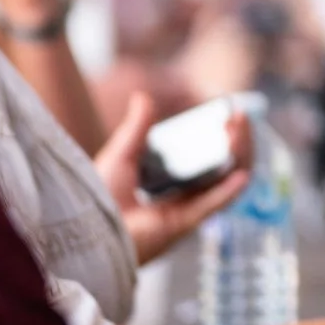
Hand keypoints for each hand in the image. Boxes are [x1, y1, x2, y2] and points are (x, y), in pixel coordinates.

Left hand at [94, 94, 251, 266]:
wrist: (84, 228)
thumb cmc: (95, 198)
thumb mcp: (121, 155)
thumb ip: (136, 128)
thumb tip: (143, 96)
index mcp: (170, 184)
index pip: (208, 159)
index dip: (223, 138)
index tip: (229, 115)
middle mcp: (182, 198)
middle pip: (223, 168)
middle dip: (237, 142)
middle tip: (239, 118)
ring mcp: (184, 212)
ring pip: (224, 183)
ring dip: (238, 157)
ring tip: (239, 131)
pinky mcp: (181, 226)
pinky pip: (212, 207)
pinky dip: (228, 192)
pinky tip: (240, 174)